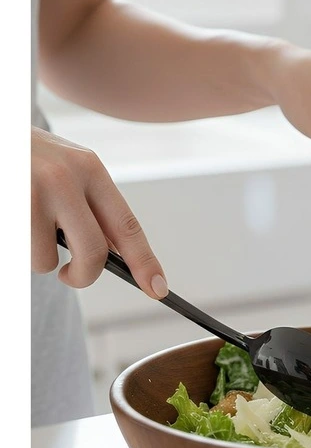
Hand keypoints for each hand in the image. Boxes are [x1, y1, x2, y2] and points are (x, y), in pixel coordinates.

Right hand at [31, 126, 167, 297]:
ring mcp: (33, 192)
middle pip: (94, 253)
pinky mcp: (9, 208)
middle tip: (71, 275)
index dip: (145, 262)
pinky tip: (14, 222)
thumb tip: (116, 256)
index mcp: (89, 168)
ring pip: (48, 262)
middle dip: (83, 276)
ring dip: (38, 258)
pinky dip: (19, 250)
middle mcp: (65, 178)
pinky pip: (22, 255)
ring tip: (26, 228)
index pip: (126, 225)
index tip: (158, 289)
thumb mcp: (64, 168)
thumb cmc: (25, 158)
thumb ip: (90, 206)